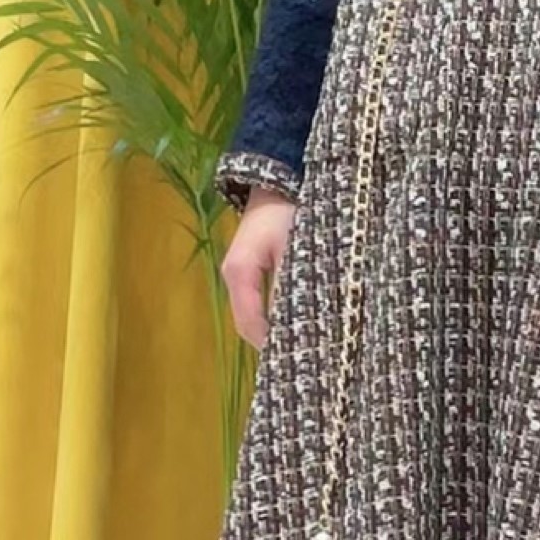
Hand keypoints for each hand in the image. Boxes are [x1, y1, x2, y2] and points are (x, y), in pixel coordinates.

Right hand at [220, 191, 295, 349]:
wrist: (278, 182)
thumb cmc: (288, 212)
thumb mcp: (293, 249)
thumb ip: (290, 287)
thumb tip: (294, 326)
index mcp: (239, 272)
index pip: (250, 323)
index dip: (272, 345)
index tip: (300, 358)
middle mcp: (233, 277)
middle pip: (249, 324)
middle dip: (275, 343)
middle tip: (306, 357)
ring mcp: (238, 274)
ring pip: (253, 315)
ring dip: (276, 331)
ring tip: (306, 345)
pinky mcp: (248, 271)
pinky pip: (259, 302)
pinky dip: (276, 317)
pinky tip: (299, 324)